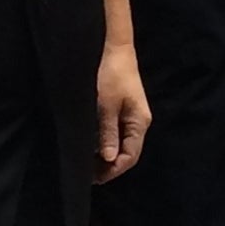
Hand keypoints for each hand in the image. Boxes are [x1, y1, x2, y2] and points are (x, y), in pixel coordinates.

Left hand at [95, 43, 149, 181]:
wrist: (113, 47)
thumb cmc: (110, 74)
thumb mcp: (105, 105)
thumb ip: (108, 133)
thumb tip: (109, 159)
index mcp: (139, 122)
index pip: (129, 156)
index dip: (113, 170)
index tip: (93, 178)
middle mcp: (138, 121)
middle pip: (126, 152)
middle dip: (108, 166)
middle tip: (86, 174)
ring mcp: (130, 115)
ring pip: (120, 144)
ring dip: (105, 155)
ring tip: (85, 163)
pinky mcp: (122, 109)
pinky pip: (116, 133)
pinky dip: (104, 143)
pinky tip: (90, 146)